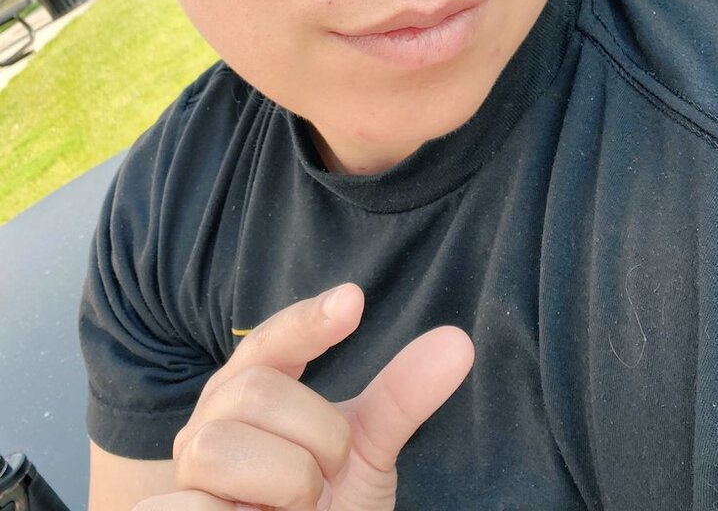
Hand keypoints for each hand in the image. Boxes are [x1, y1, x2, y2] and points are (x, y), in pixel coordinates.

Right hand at [132, 283, 473, 510]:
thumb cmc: (324, 509)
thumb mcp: (364, 454)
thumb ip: (401, 398)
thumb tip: (459, 343)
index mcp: (253, 392)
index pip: (272, 340)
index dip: (308, 320)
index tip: (355, 301)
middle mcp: (211, 421)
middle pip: (256, 389)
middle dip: (314, 437)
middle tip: (327, 477)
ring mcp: (184, 470)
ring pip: (221, 444)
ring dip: (283, 484)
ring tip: (293, 510)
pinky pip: (189, 505)